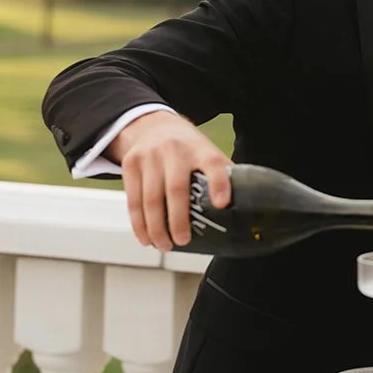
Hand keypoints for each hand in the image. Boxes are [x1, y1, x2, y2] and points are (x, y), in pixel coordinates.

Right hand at [111, 111, 231, 250]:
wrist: (154, 125)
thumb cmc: (188, 150)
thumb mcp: (207, 153)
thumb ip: (221, 176)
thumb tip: (241, 211)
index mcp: (200, 149)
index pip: (213, 164)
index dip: (219, 184)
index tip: (222, 204)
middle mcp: (174, 150)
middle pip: (176, 188)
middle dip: (178, 219)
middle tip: (182, 241)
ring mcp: (150, 156)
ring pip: (150, 198)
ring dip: (155, 228)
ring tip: (164, 246)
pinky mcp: (131, 163)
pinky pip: (133, 199)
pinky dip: (138, 223)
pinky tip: (146, 238)